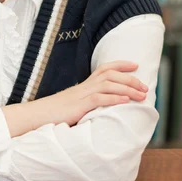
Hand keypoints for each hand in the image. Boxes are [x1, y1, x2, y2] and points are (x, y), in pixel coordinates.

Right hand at [3, 60, 148, 136]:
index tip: (136, 65)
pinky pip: (99, 99)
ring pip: (108, 84)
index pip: (104, 69)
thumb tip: (102, 108)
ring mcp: (81, 95)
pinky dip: (114, 99)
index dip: (121, 65)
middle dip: (130, 78)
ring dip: (127, 88)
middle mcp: (84, 87)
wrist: (36, 115)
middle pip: (109, 74)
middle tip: (145, 86)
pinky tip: (125, 101)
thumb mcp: (74, 105)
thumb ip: (87, 103)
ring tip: (142, 95)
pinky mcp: (79, 105)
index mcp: (83, 86)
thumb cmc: (54, 113)